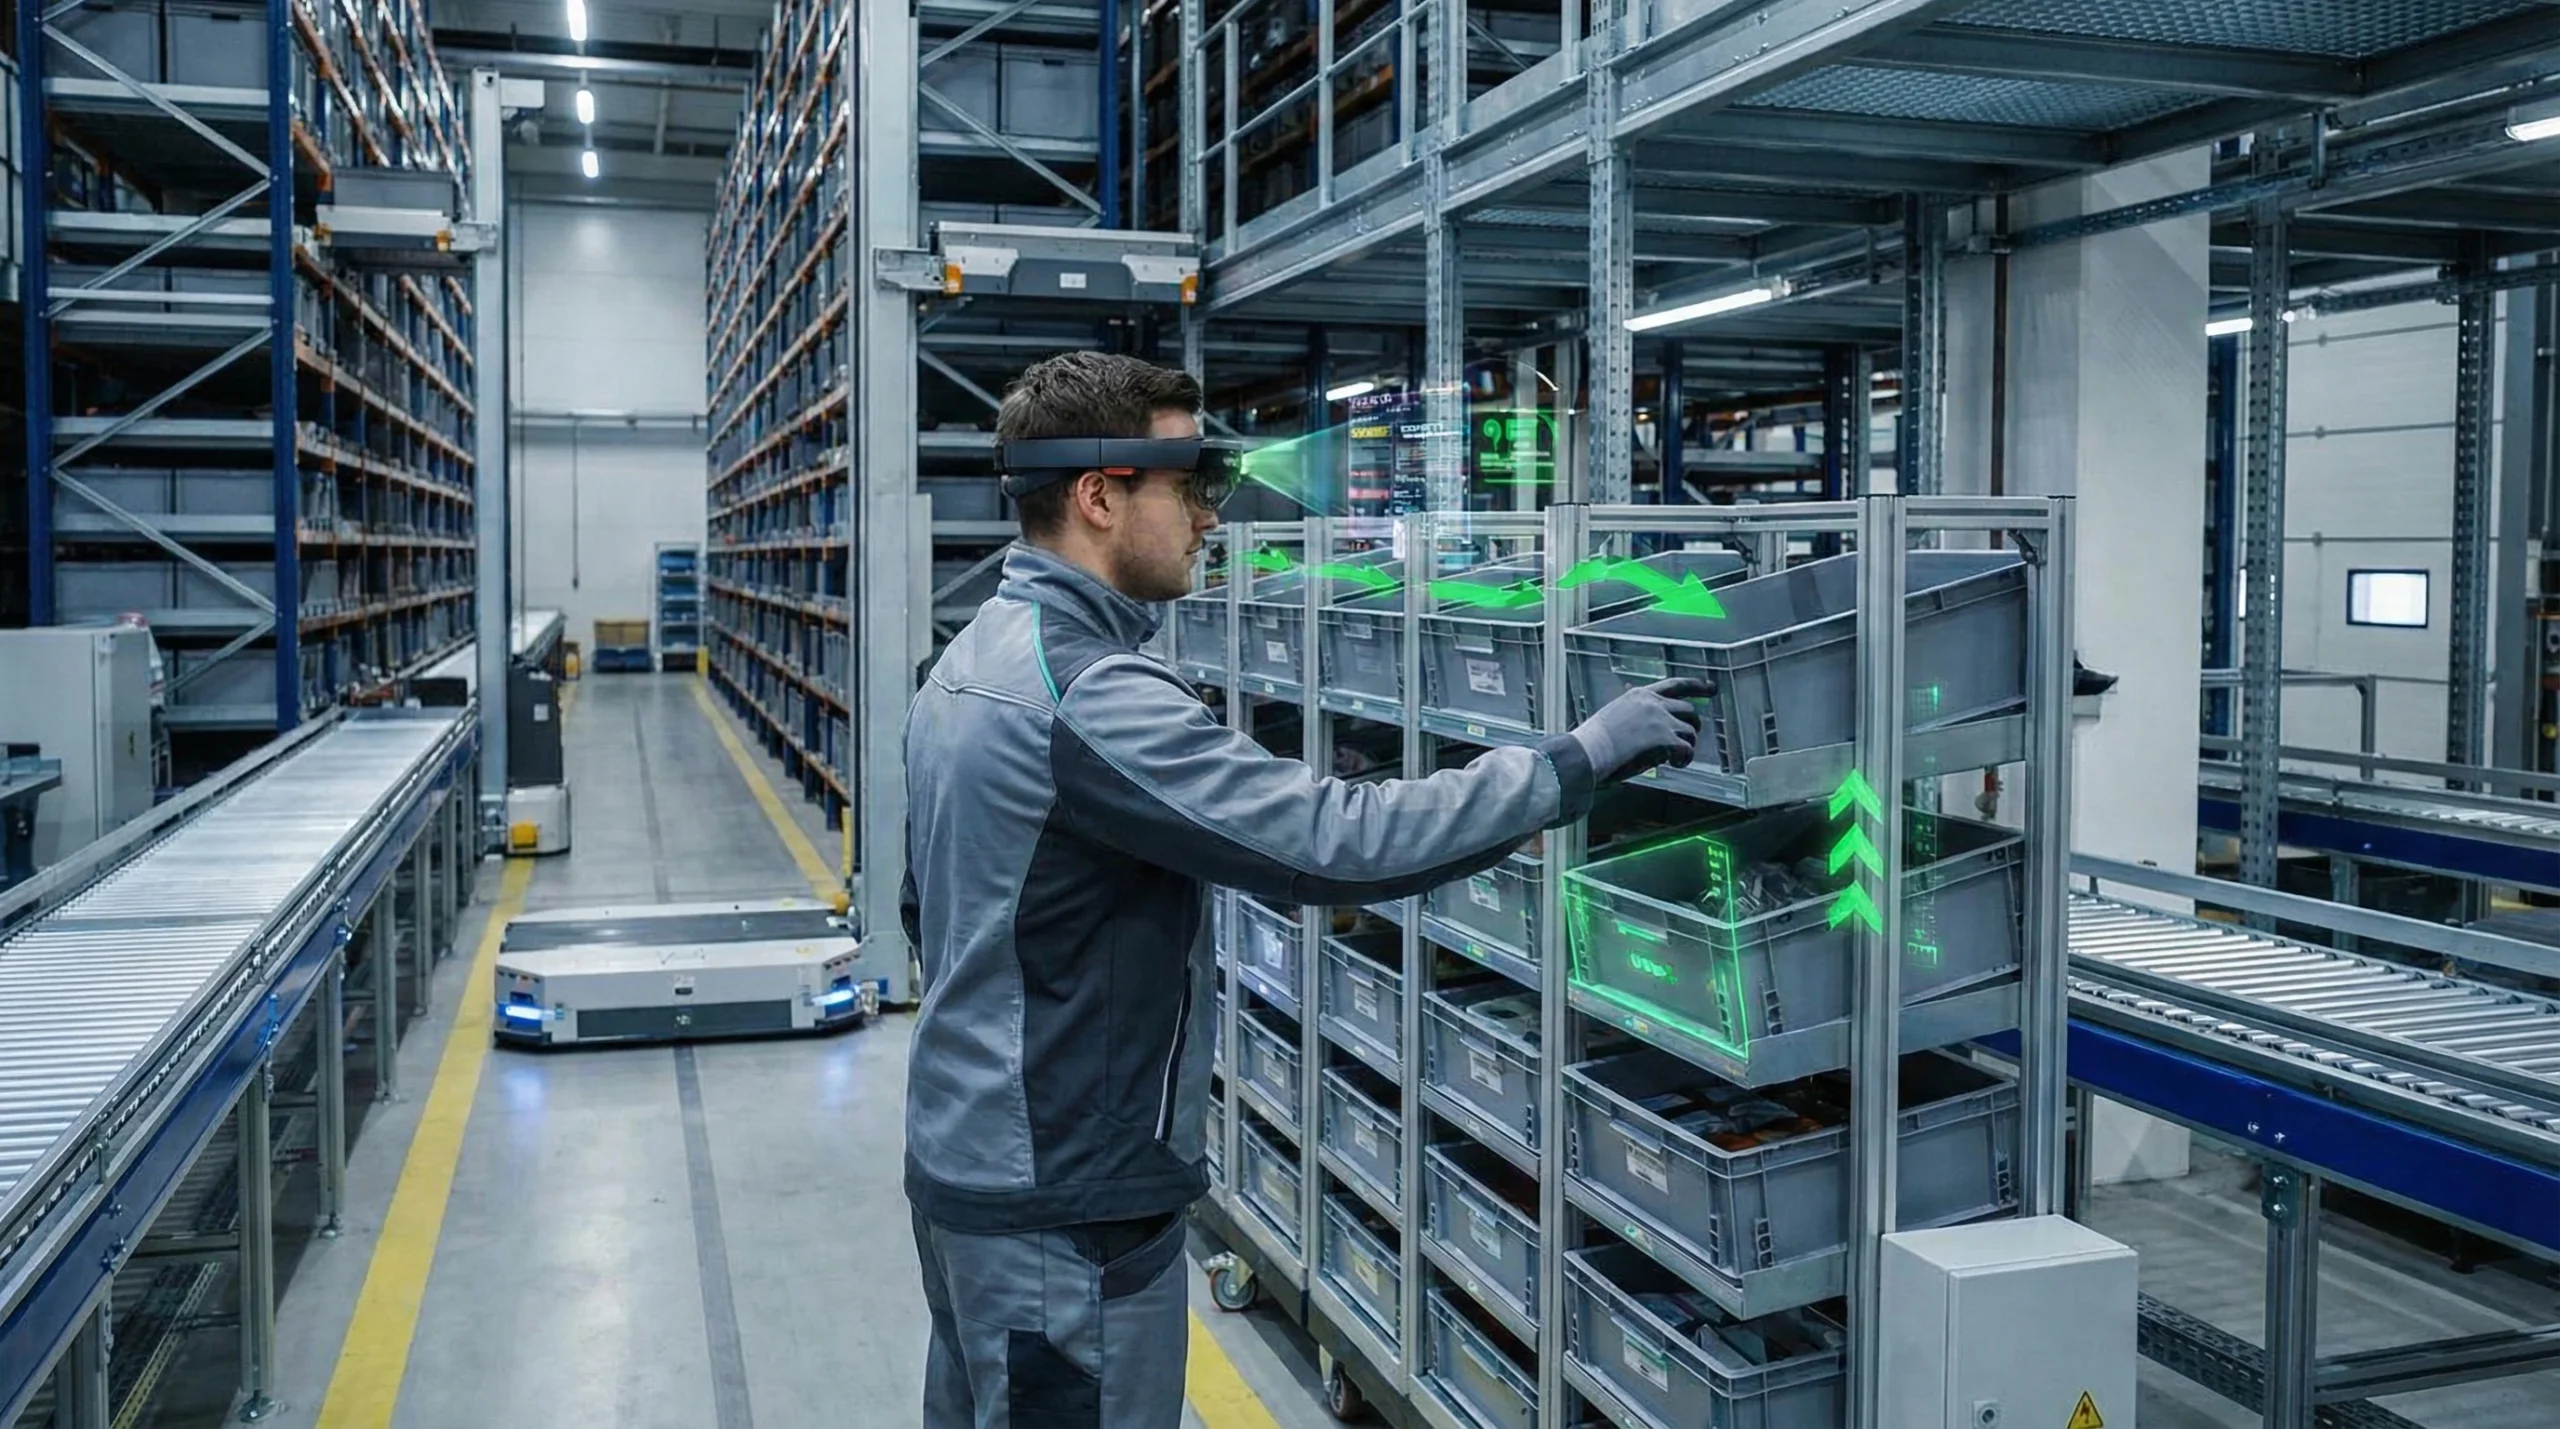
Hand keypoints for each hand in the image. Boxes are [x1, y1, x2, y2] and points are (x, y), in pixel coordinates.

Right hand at [1568, 678, 1714, 783]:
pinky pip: (1687, 749)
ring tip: (1676, 758)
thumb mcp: (1615, 715)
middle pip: (1689, 710)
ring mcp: (1661, 721)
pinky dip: (1684, 759)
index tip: (1711, 688)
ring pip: (1690, 731)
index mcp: (1640, 695)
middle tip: (1689, 738)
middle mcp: (1654, 704)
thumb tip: (1647, 728)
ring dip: (1687, 746)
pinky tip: (1675, 764)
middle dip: (1692, 725)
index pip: (1675, 685)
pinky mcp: (1665, 740)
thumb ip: (1635, 715)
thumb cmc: (1594, 740)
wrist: (1588, 751)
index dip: (1697, 686)